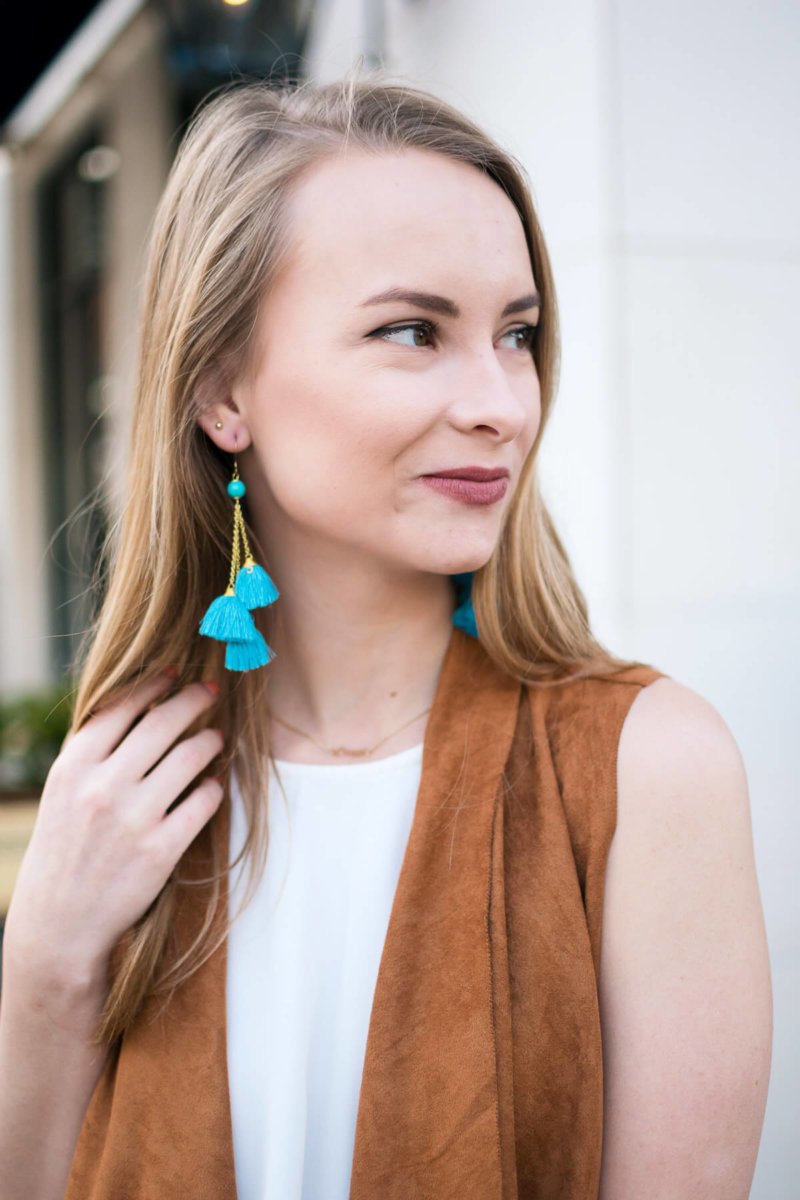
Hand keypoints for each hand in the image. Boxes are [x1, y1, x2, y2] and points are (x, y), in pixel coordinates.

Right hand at [3, 672, 223, 1000]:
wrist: (58, 926)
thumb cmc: (63, 851)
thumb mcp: (63, 793)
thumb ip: (93, 752)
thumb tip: (138, 705)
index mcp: (74, 767)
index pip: (122, 707)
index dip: (154, 685)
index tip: (175, 673)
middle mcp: (103, 787)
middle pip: (163, 723)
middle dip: (194, 700)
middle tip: (212, 691)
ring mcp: (134, 819)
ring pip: (190, 757)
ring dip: (209, 741)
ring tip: (215, 738)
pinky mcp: (161, 851)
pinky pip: (202, 802)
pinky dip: (212, 788)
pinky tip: (213, 785)